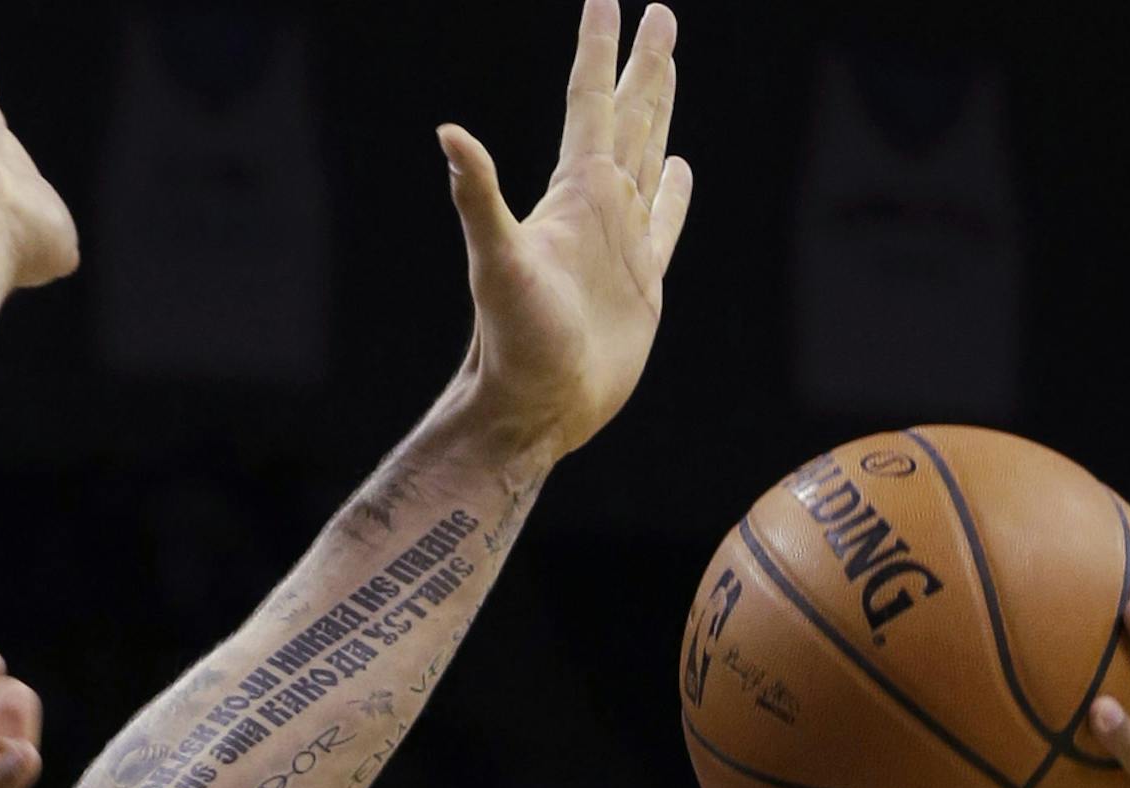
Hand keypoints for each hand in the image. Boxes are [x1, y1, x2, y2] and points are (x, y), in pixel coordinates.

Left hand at [441, 0, 692, 459]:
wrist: (536, 407)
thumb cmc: (512, 342)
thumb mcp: (496, 262)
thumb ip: (477, 196)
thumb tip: (448, 133)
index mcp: (572, 194)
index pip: (588, 102)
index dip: (598, 49)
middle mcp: (599, 208)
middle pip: (628, 117)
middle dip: (643, 65)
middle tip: (658, 13)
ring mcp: (622, 243)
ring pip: (649, 155)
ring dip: (659, 111)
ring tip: (668, 66)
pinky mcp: (644, 283)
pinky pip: (667, 223)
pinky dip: (676, 193)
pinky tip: (681, 168)